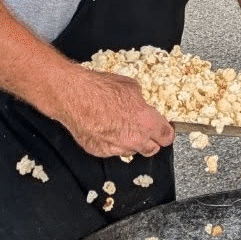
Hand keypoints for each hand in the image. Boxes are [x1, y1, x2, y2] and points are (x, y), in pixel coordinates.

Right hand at [57, 68, 176, 158]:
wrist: (73, 95)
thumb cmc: (100, 89)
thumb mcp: (131, 87)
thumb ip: (142, 104)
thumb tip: (142, 107)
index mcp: (147, 123)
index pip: (167, 137)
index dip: (166, 132)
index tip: (164, 129)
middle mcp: (134, 140)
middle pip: (152, 149)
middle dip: (151, 140)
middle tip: (145, 130)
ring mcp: (117, 148)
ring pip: (131, 151)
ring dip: (130, 142)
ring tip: (121, 126)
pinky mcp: (100, 151)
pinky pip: (112, 150)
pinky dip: (112, 142)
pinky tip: (105, 128)